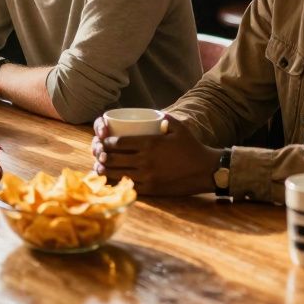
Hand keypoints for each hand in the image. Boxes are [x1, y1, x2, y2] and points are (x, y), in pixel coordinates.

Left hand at [92, 115, 219, 195]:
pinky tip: (112, 181)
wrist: (206, 170)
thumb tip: (154, 114)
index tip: (103, 142)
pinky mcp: (151, 189)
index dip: (106, 143)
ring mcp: (147, 176)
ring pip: (117, 174)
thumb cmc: (192, 147)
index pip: (119, 142)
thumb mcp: (179, 127)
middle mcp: (145, 160)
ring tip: (99, 167)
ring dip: (105, 170)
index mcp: (150, 143)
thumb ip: (164, 118)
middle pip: (114, 158)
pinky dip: (117, 183)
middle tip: (98, 154)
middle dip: (102, 156)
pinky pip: (128, 186)